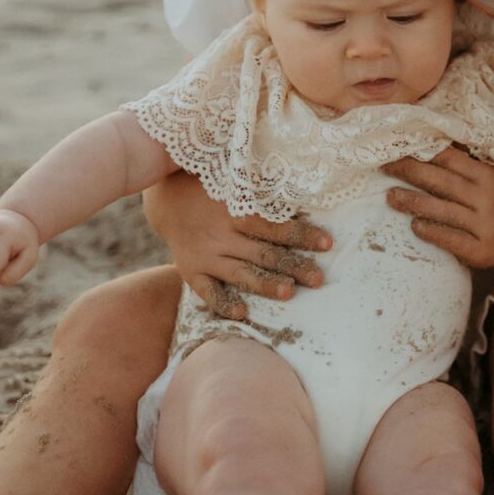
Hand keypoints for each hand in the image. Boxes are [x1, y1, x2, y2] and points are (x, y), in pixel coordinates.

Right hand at [143, 172, 331, 320]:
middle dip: (293, 266)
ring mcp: (206, 255)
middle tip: (318, 279)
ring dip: (265, 284)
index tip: (327, 243)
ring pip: (240, 273)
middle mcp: (222, 234)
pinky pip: (208, 291)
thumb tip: (308, 191)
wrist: (166, 200)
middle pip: (263, 253)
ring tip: (289, 293)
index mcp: (237, 209)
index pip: (275, 225)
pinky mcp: (191, 271)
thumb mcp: (235, 182)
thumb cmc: (213, 189)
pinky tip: (242, 312)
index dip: (302, 234)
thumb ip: (264, 191)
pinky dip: (223, 303)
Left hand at [383, 148, 493, 266]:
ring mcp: (483, 225)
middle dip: (410, 172)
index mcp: (486, 175)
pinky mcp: (480, 249)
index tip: (398, 148)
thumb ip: (464, 162)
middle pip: (441, 181)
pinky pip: (451, 239)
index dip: (421, 152)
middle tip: (385, 166)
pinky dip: (431, 231)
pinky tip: (414, 225)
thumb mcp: (489, 175)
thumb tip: (428, 139)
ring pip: (442, 211)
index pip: (449, 159)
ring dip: (413, 202)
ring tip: (390, 196)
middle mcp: (485, 198)